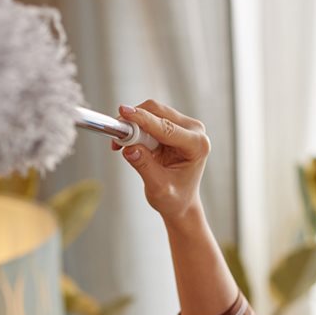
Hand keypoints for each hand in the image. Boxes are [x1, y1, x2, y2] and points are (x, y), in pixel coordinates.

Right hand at [112, 100, 210, 227]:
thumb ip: (144, 167)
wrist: (181, 202)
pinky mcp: (174, 125)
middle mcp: (194, 131)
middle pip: (158, 112)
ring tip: (124, 145)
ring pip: (152, 112)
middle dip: (135, 122)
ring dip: (134, 125)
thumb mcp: (159, 188)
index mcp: (197, 145)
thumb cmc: (175, 199)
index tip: (124, 113)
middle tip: (118, 139)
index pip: (166, 127)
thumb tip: (129, 148)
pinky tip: (131, 143)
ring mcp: (184, 126)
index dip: (143, 119)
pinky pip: (150, 117)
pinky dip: (136, 127)